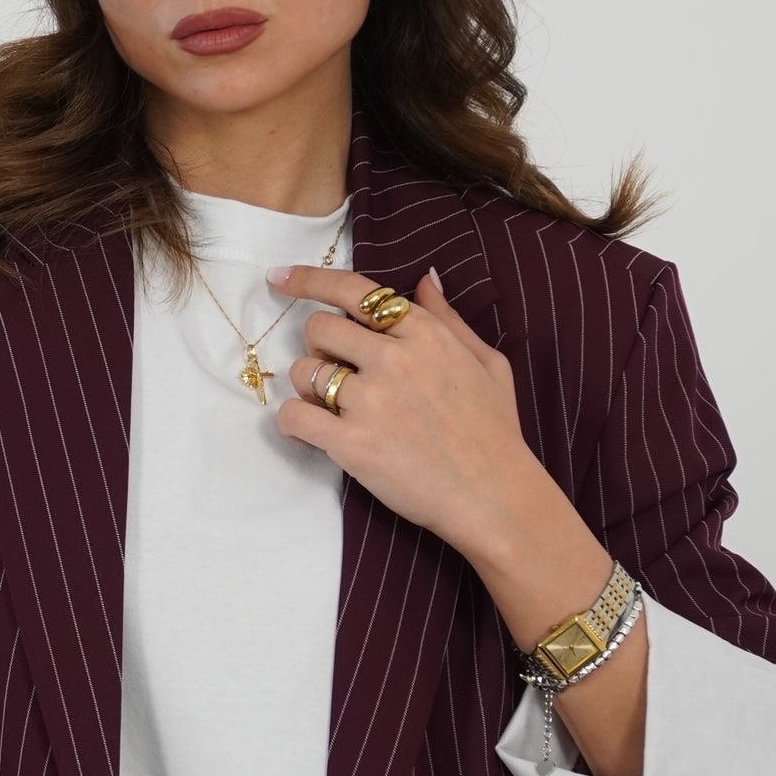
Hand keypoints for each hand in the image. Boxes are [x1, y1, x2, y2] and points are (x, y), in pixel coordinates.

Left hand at [271, 264, 543, 566]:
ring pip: (303, 372)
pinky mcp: (352, 443)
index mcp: (425, 333)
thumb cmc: (495, 432)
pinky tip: (311, 432)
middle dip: (319, 348)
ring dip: (309, 388)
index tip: (280, 278)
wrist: (495, 497)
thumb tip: (424, 280)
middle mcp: (394, 358)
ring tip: (335, 410)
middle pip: (318, 328)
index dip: (309, 280)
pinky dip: (292, 423)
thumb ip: (448, 319)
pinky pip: (294, 418)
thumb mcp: (486, 362)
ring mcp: (371, 401)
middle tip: (339, 374)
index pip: (353, 290)